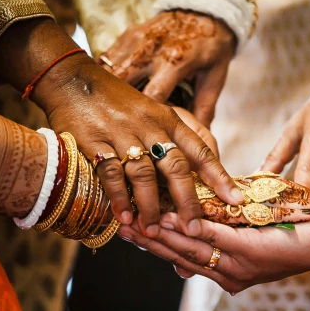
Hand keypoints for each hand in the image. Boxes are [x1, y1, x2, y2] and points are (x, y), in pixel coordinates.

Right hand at [0, 18, 243, 237]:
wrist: (75, 80)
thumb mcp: (157, 108)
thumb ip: (182, 132)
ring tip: (155, 229)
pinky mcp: (95, 142)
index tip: (234, 198)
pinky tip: (124, 218)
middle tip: (194, 228)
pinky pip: (111, 174)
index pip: (201, 150)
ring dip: (150, 205)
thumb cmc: (120, 100)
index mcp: (169, 119)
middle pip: (176, 167)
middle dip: (187, 201)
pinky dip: (118, 198)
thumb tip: (208, 160)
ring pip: (144, 174)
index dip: (219, 176)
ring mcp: (122, 134)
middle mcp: (150, 126)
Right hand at [99, 11, 235, 125]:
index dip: (144, 118)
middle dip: (117, 105)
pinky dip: (103, 75)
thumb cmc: (212, 47)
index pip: (152, 95)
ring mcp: (137, 40)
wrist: (206, 9)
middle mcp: (152, 50)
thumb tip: (201, 138)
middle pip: (123, 82)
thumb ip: (205, 107)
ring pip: (110, 69)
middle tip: (113, 124)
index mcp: (175, 61)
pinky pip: (107, 57)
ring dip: (105, 90)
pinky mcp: (129, 34)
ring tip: (102, 110)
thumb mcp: (215, 77)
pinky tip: (101, 91)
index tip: (140, 134)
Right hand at [118, 214, 309, 293]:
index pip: (181, 260)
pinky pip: (213, 237)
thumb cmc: (293, 236)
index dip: (154, 246)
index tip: (129, 231)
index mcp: (226, 274)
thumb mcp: (252, 241)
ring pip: (190, 248)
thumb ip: (222, 242)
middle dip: (148, 241)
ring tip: (135, 221)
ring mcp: (238, 266)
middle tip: (121, 226)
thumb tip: (188, 248)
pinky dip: (189, 227)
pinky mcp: (250, 252)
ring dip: (160, 235)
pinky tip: (170, 217)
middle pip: (178, 257)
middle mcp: (228, 275)